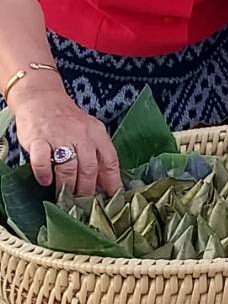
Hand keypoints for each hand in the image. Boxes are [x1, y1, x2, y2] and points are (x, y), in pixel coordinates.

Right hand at [11, 78, 120, 196]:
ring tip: (66, 198)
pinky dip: (44, 173)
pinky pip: (42, 159)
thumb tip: (105, 182)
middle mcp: (81, 135)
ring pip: (68, 166)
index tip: (113, 198)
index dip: (112, 181)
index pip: (109, 160)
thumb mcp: (88, 131)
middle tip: (84, 204)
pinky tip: (46, 181)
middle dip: (87, 189)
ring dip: (67, 186)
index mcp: (97, 134)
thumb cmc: (67, 119)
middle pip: (89, 167)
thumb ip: (96, 153)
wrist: (42, 99)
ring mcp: (59, 137)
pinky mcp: (38, 139)